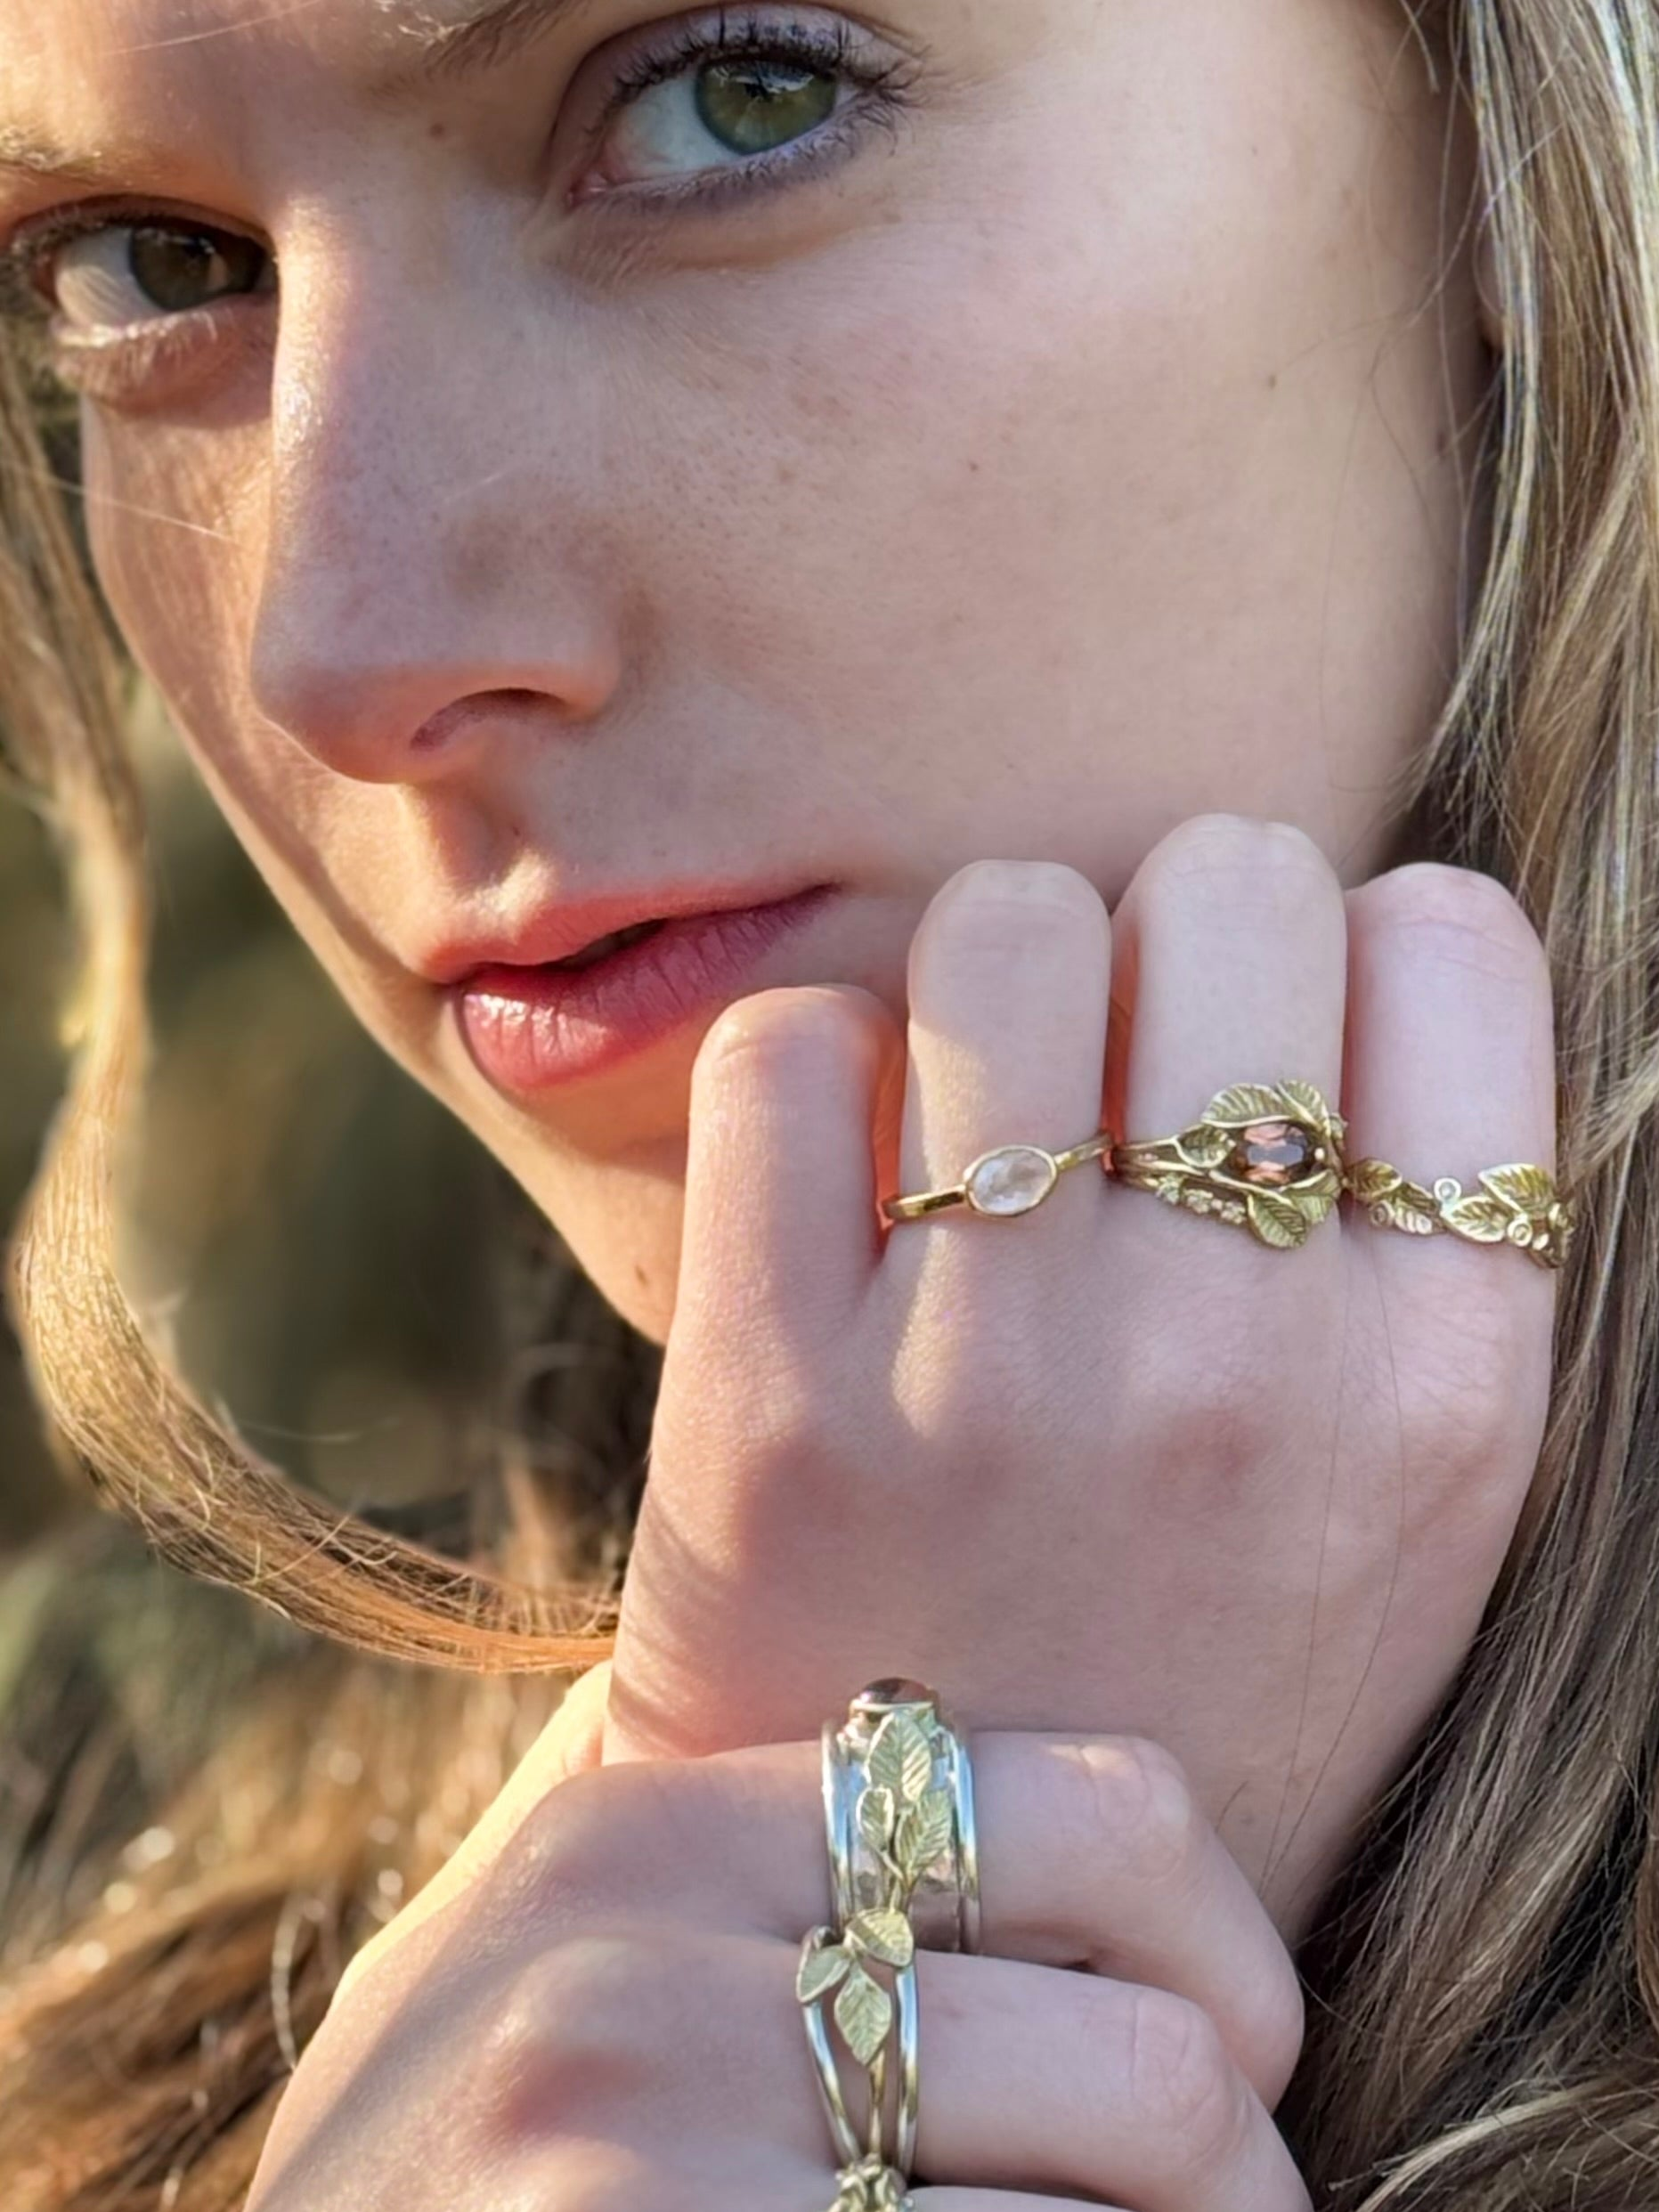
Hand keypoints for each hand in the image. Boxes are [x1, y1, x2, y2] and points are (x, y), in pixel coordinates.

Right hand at [256, 1728, 1310, 2211]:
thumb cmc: (441, 2160)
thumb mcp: (517, 1936)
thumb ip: (695, 1798)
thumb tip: (922, 1691)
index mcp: (640, 1831)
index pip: (1094, 1808)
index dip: (1223, 1935)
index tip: (1236, 2030)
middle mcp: (634, 1987)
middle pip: (1152, 2064)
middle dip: (1240, 2169)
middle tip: (1231, 2207)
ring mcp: (646, 2180)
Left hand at [605, 821, 1560, 1935]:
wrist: (956, 1928)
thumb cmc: (1195, 1666)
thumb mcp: (1409, 1492)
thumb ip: (1418, 1232)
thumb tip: (1340, 935)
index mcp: (1445, 1384)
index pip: (1446, 936)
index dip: (1347, 948)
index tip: (1283, 1037)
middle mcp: (1244, 1369)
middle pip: (1227, 882)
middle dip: (1167, 936)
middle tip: (1121, 1070)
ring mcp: (1002, 1382)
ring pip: (1004, 921)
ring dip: (989, 975)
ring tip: (984, 1108)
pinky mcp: (777, 1408)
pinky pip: (787, 1049)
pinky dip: (808, 1066)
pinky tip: (839, 1167)